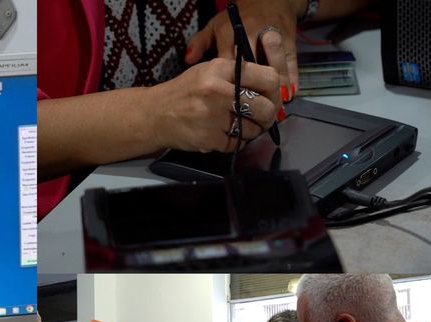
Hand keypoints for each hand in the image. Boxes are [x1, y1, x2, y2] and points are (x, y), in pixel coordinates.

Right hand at [145, 58, 279, 153]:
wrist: (155, 114)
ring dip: (250, 130)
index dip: (275, 91)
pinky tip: (222, 134)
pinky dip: (234, 141)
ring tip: (236, 125)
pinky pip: (237, 144)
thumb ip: (239, 75)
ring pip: (253, 129)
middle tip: (262, 118)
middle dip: (267, 116)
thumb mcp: (210, 71)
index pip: (268, 78)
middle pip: (265, 107)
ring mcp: (212, 116)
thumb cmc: (186, 92)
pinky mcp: (209, 138)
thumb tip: (274, 90)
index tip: (271, 98)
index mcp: (221, 69)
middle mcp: (217, 90)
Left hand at [186, 0, 300, 101]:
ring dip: (275, 84)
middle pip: (253, 60)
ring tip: (273, 105)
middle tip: (253, 108)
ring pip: (275, 59)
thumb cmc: (236, 19)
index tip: (230, 102)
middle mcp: (252, 31)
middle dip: (254, 85)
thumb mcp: (215, 26)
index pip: (229, 59)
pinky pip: (291, 58)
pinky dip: (291, 77)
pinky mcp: (289, 36)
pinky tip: (289, 95)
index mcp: (231, 31)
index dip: (231, 82)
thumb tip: (188, 59)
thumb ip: (200, 42)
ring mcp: (273, 33)